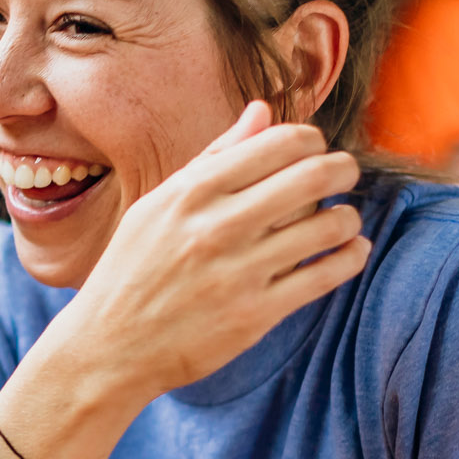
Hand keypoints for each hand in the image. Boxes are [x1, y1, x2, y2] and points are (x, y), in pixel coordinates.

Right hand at [45, 102, 367, 401]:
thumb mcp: (158, 206)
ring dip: (347, 217)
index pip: (280, 142)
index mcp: (192, 192)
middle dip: (344, 169)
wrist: (108, 348)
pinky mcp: (255, 314)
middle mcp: (217, 226)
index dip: (311, 141)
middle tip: (345, 176)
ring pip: (330, 225)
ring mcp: (238, 272)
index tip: (313, 152)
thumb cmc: (132, 271)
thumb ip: (214, 157)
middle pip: (315, 175)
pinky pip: (327, 275)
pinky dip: (350, 257)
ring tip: (341, 221)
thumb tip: (262, 110)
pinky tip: (350, 251)